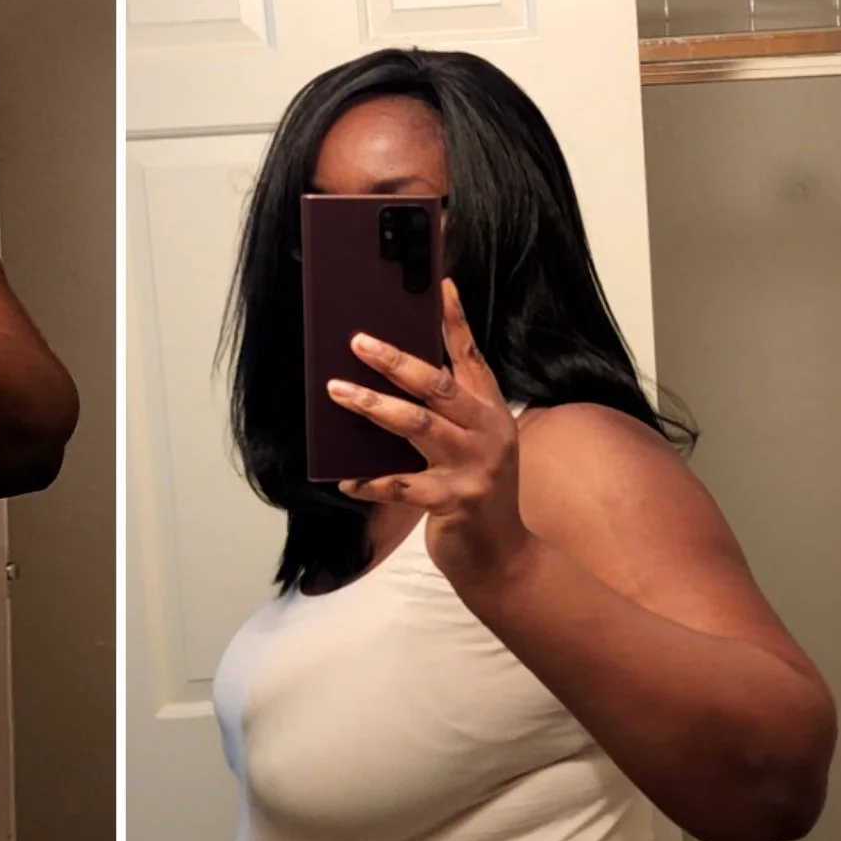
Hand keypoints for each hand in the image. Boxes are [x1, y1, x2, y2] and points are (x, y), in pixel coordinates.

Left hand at [326, 279, 533, 588]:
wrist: (503, 555)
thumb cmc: (475, 492)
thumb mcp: (472, 444)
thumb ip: (445, 414)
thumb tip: (392, 381)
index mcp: (490, 411)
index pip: (470, 356)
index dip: (454, 320)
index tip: (438, 285)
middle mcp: (487, 431)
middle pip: (437, 386)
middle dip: (395, 361)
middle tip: (357, 342)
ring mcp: (474, 466)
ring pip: (418, 426)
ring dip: (373, 407)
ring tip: (338, 392)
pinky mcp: (455, 501)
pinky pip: (403, 486)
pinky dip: (371, 481)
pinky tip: (345, 479)